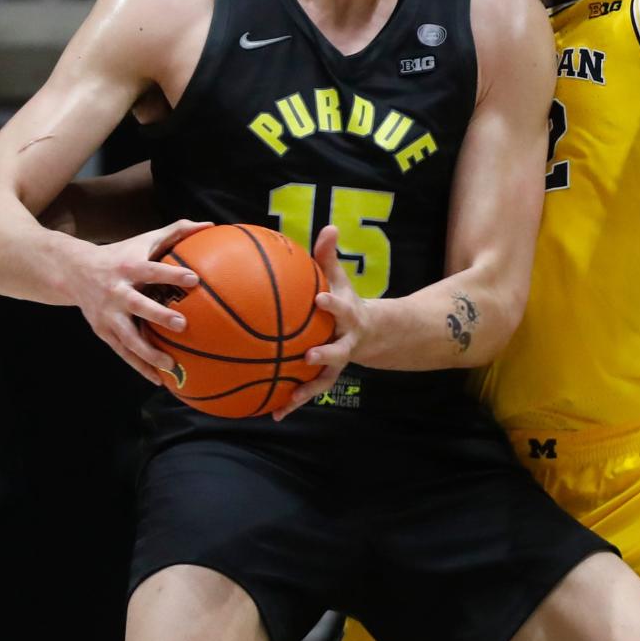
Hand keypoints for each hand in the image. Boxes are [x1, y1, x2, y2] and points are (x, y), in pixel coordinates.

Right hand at [65, 219, 210, 384]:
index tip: (194, 279)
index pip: (152, 270)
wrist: (74, 272)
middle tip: (183, 325)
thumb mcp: (144, 240)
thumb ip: (176, 231)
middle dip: (158, 316)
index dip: (171, 274)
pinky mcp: (103, 332)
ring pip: (127, 337)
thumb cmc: (121, 254)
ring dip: (148, 353)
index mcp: (128, 268)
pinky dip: (140, 367)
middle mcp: (116, 293)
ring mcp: (107, 315)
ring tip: (172, 365)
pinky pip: (123, 353)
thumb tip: (210, 224)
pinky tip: (159, 379)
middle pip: (137, 306)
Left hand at [271, 225, 367, 420]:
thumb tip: (330, 227)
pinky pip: (309, 391)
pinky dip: (292, 403)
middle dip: (325, 354)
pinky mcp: (325, 378)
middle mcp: (345, 342)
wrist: (367, 333)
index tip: (320, 299)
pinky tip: (272, 413)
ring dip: (308, 390)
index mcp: (347, 316)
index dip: (332, 305)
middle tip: (307, 356)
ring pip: (324, 379)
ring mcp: (337, 363)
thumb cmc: (342, 299)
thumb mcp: (339, 278)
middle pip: (338, 350)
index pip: (340, 308)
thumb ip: (329, 256)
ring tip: (289, 399)